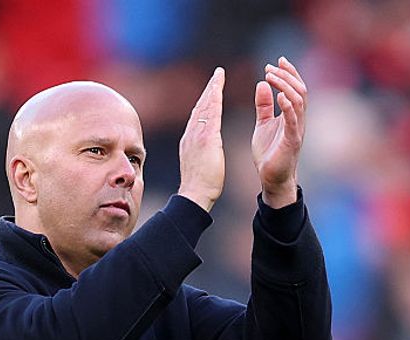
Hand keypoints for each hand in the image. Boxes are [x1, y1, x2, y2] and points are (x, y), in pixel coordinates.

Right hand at [178, 67, 224, 212]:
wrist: (195, 194)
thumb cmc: (199, 186)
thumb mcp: (199, 164)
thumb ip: (201, 152)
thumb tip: (204, 150)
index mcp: (190, 140)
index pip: (198, 115)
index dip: (205, 101)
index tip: (211, 90)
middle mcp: (191, 134)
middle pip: (200, 106)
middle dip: (208, 89)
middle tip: (216, 75)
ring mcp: (197, 135)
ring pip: (205, 106)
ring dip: (212, 89)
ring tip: (219, 76)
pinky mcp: (206, 138)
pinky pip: (211, 113)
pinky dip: (214, 98)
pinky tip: (219, 88)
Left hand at [253, 56, 306, 208]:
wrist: (271, 179)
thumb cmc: (269, 153)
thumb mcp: (262, 124)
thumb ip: (264, 105)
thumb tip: (262, 84)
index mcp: (291, 115)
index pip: (295, 88)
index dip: (289, 72)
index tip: (277, 60)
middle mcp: (298, 120)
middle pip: (300, 90)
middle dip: (287, 75)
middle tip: (270, 67)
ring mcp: (297, 130)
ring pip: (298, 101)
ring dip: (285, 86)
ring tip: (271, 76)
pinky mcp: (292, 141)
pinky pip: (293, 120)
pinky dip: (288, 106)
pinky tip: (279, 96)